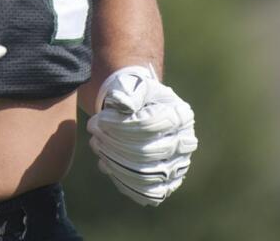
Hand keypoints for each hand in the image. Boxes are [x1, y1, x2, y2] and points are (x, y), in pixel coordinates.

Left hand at [86, 65, 196, 205]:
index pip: (149, 125)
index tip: (99, 119)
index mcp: (181, 115)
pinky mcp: (168, 182)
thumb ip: (129, 93)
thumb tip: (123, 103)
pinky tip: (107, 166)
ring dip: (115, 163)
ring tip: (97, 146)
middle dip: (113, 144)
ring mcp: (179, 165)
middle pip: (146, 152)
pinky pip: (149, 192)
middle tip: (94, 133)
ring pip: (146, 175)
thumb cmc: (136, 96)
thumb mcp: (133, 86)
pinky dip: (124, 183)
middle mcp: (185, 142)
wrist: (140, 111)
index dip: (120, 125)